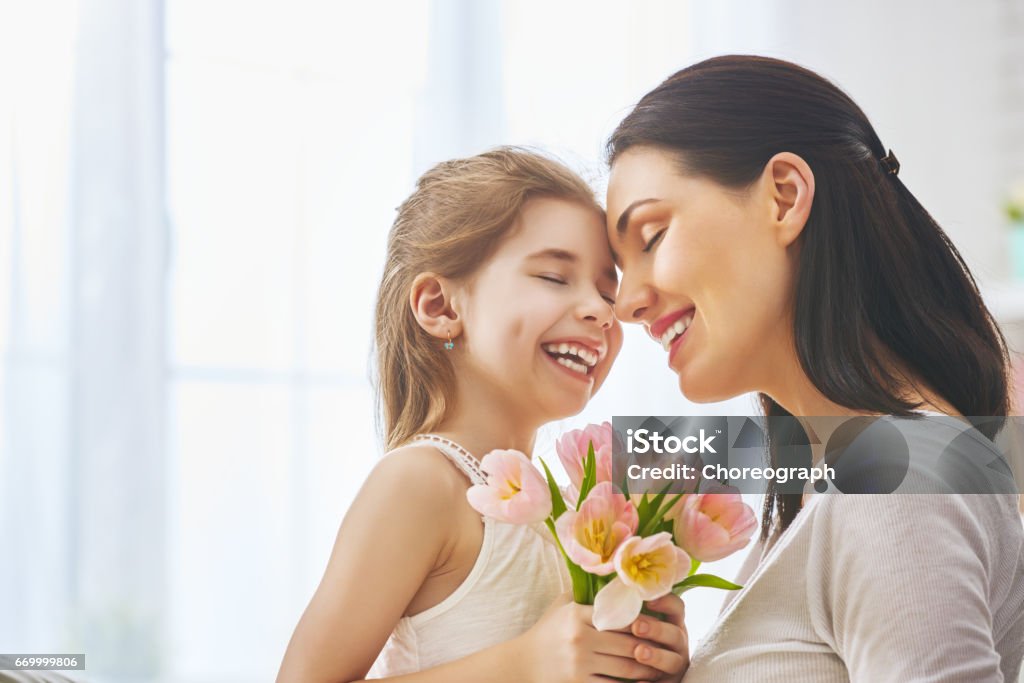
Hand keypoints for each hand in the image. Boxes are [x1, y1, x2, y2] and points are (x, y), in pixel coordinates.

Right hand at [517, 593, 666, 682]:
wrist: (522, 663)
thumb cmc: (547, 631)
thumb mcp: (562, 605)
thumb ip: (586, 592)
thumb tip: (617, 576)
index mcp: (578, 614)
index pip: (621, 616)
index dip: (644, 621)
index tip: (659, 623)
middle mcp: (579, 638)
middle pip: (628, 643)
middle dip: (651, 648)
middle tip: (668, 648)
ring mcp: (579, 663)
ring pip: (626, 668)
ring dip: (647, 669)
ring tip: (660, 667)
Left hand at [624, 594, 688, 681]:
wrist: (633, 669)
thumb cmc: (631, 641)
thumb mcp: (636, 624)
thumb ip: (631, 612)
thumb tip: (611, 595)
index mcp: (672, 624)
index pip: (677, 608)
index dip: (667, 602)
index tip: (649, 601)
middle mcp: (677, 644)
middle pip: (674, 634)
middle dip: (656, 629)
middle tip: (637, 627)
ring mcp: (675, 665)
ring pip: (672, 661)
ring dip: (656, 656)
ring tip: (639, 652)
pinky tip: (638, 682)